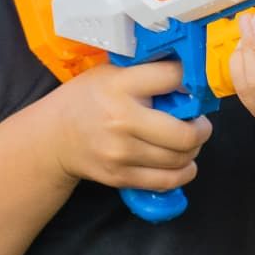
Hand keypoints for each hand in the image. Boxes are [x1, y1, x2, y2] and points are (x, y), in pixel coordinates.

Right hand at [42, 60, 211, 192]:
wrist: (53, 137)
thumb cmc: (87, 100)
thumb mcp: (111, 74)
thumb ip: (147, 74)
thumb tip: (191, 76)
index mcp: (121, 86)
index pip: (174, 77)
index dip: (191, 80)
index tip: (194, 85)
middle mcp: (122, 120)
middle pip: (186, 132)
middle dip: (202, 128)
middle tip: (199, 123)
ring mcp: (121, 152)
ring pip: (181, 158)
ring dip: (193, 150)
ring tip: (185, 141)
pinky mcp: (120, 176)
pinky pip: (168, 180)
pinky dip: (183, 172)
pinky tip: (181, 162)